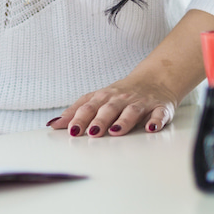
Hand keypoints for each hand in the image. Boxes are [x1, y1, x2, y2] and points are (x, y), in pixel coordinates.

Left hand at [47, 75, 176, 137]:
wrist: (154, 80)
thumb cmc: (119, 95)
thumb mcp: (96, 100)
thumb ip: (76, 112)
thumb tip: (53, 124)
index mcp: (103, 98)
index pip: (88, 107)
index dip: (79, 118)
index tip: (71, 130)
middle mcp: (120, 99)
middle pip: (108, 109)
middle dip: (99, 120)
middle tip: (91, 133)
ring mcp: (141, 103)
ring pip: (131, 111)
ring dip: (124, 121)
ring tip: (116, 131)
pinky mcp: (160, 108)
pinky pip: (159, 114)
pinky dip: (155, 120)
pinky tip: (151, 128)